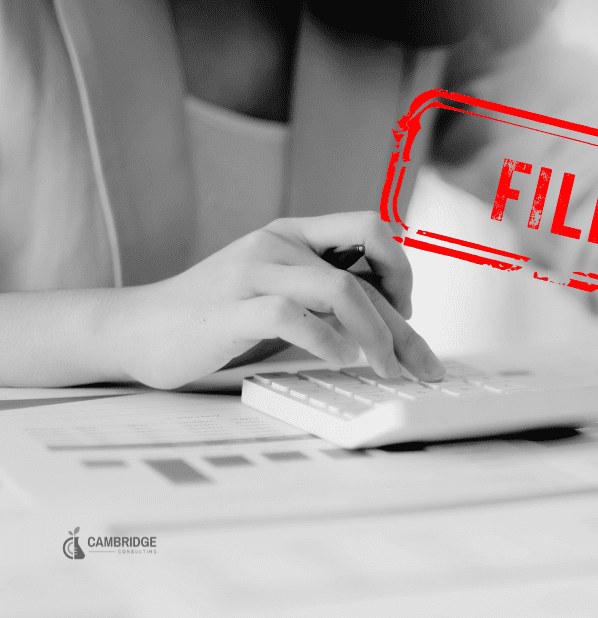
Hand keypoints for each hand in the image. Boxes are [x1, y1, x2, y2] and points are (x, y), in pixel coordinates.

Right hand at [107, 212, 443, 388]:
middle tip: (419, 366)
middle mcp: (276, 243)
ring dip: (374, 334)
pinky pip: (291, 314)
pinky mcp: (228, 309)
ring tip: (383, 368)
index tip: (406, 313)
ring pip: (338, 288)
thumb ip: (323, 293)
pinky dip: (325, 339)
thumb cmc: (217, 317)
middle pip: (362, 272)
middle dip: (401, 325)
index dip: (401, 268)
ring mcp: (251, 272)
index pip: (369, 227)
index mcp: (293, 234)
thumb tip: (390, 322)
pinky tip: (337, 359)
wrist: (137, 329)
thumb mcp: (278, 291)